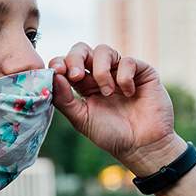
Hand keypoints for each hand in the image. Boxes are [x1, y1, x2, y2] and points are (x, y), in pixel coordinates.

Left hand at [48, 42, 184, 174]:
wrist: (141, 146)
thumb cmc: (110, 135)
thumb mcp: (81, 119)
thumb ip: (64, 100)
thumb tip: (53, 77)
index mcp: (83, 85)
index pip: (67, 64)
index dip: (60, 62)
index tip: (57, 71)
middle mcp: (100, 75)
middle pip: (82, 50)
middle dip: (75, 58)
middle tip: (76, 75)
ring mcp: (121, 71)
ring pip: (104, 51)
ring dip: (101, 70)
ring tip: (107, 92)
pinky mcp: (142, 72)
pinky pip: (128, 62)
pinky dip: (124, 77)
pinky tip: (128, 93)